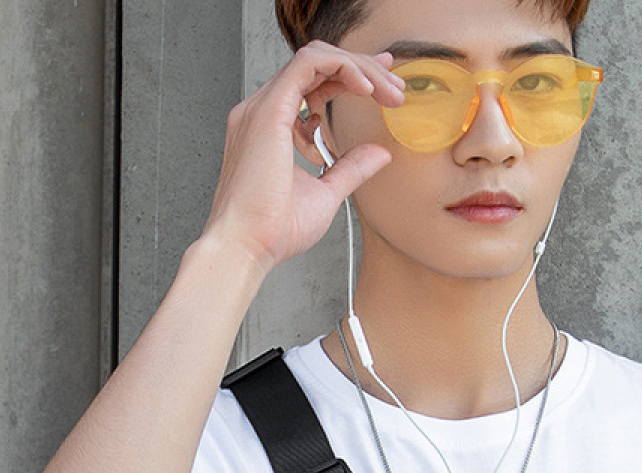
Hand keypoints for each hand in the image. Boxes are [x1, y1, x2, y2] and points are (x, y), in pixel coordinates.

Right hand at [202, 41, 404, 273]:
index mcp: (271, 127)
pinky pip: (308, 64)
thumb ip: (351, 169)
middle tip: (395, 85)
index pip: (312, 84)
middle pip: (316, 66)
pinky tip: (367, 87)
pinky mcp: (269, 110)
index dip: (349, 76)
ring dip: (357, 67)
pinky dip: (341, 68)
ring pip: (315, 58)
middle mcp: (262, 110)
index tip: (382, 85)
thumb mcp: (326, 193)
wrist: (246, 246)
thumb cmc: (274, 230)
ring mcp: (262, 107)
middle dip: (361, 68)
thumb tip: (379, 154)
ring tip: (388, 90)